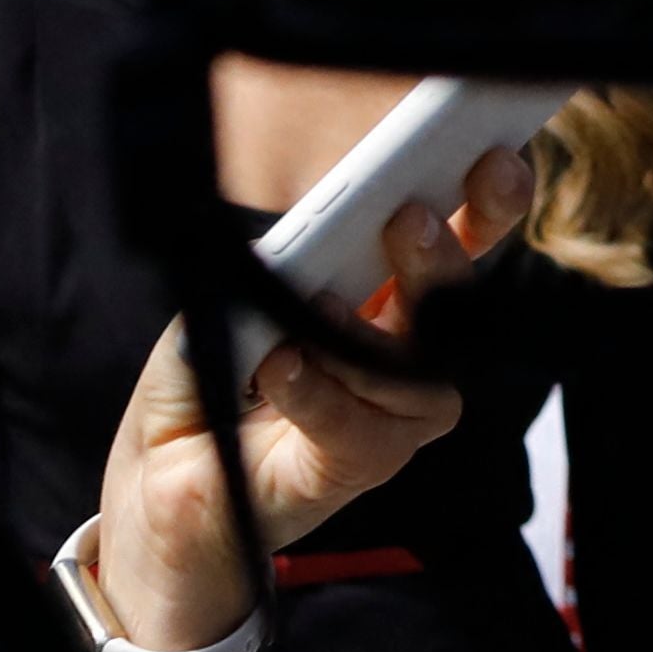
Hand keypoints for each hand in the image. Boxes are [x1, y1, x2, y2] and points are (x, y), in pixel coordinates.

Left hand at [84, 153, 521, 651]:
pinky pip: (359, 428)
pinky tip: (278, 370)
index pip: (455, 245)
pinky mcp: (357, 469)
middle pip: (457, 303)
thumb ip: (272, 277)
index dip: (486, 204)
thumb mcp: (222, 310)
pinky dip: (317, 392)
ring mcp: (389, 419)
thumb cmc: (200, 390)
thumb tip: (308, 242)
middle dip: (443, 255)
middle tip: (405, 219)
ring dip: (363, 334)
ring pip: (418, 373)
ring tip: (309, 309)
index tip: (493, 161)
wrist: (159, 490)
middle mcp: (401, 357)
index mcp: (382, 301)